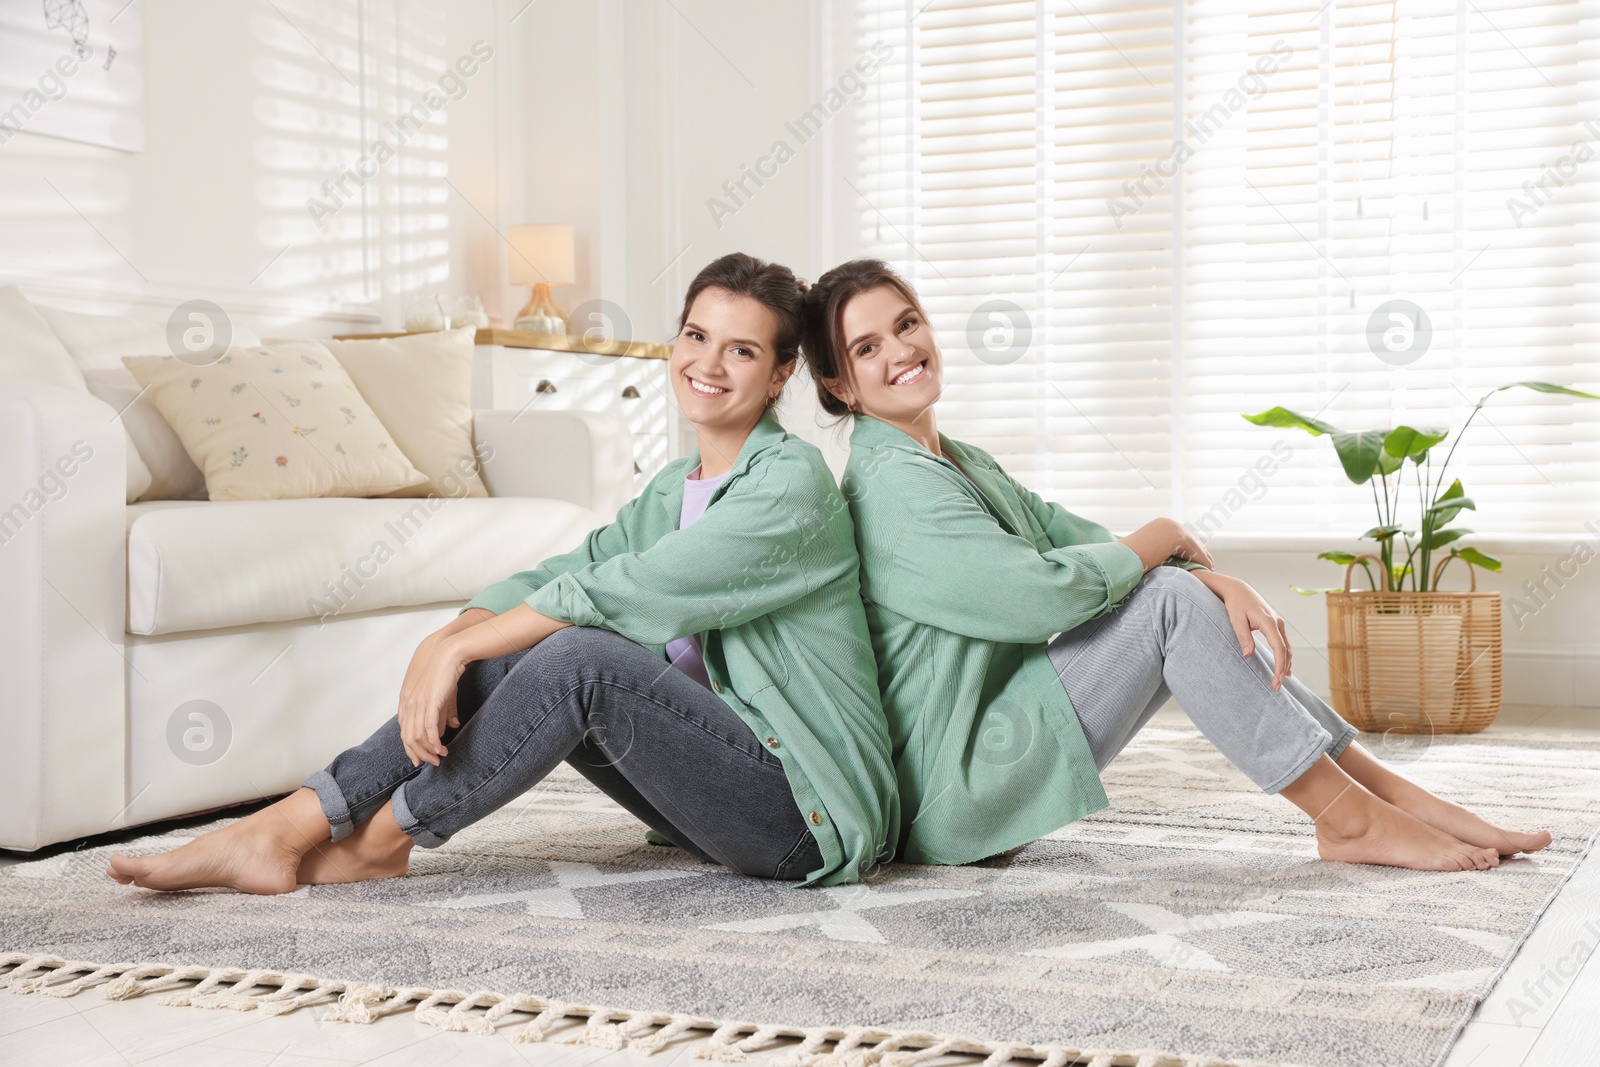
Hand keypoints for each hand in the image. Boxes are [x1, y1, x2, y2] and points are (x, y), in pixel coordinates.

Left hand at [398, 632, 470, 766]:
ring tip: (439, 758)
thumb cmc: (445, 670)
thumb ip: (444, 711)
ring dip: (428, 750)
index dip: (411, 747)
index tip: (420, 757)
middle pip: (408, 737)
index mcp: (406, 700)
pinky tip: (440, 748)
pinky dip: (434, 741)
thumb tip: (451, 726)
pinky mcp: (429, 702)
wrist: (448, 652)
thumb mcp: (443, 693)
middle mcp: (408, 703)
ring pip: (418, 736)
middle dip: (419, 753)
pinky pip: (428, 728)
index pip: (404, 730)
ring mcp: (417, 703)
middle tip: (431, 762)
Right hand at [1118, 517, 1214, 571]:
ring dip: (1203, 560)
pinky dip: (1203, 563)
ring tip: (1209, 573)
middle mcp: (1169, 524)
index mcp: (1160, 526)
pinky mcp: (1180, 536)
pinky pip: (1196, 552)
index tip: (1198, 563)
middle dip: (1201, 555)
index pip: (1182, 539)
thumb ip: (1152, 553)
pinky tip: (1207, 573)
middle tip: (1208, 568)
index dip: (1192, 552)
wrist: (1124, 555)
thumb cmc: (1127, 558)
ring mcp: (1175, 528)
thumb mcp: (1142, 552)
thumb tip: (1153, 562)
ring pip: (1196, 547)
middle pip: (1192, 541)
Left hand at [1196, 572, 1290, 689]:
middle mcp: (1277, 623)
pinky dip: (1285, 656)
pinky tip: (1285, 668)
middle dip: (1283, 669)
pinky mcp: (1275, 624)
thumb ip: (1243, 637)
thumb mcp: (1236, 620)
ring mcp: (1278, 623)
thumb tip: (1248, 655)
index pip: (1279, 648)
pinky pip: (1284, 643)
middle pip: (1286, 650)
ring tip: (1280, 681)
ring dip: (1285, 664)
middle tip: (1276, 687)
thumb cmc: (1235, 604)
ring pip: (1287, 647)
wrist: (1238, 589)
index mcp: (1269, 622)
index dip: (1279, 665)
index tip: (1276, 680)